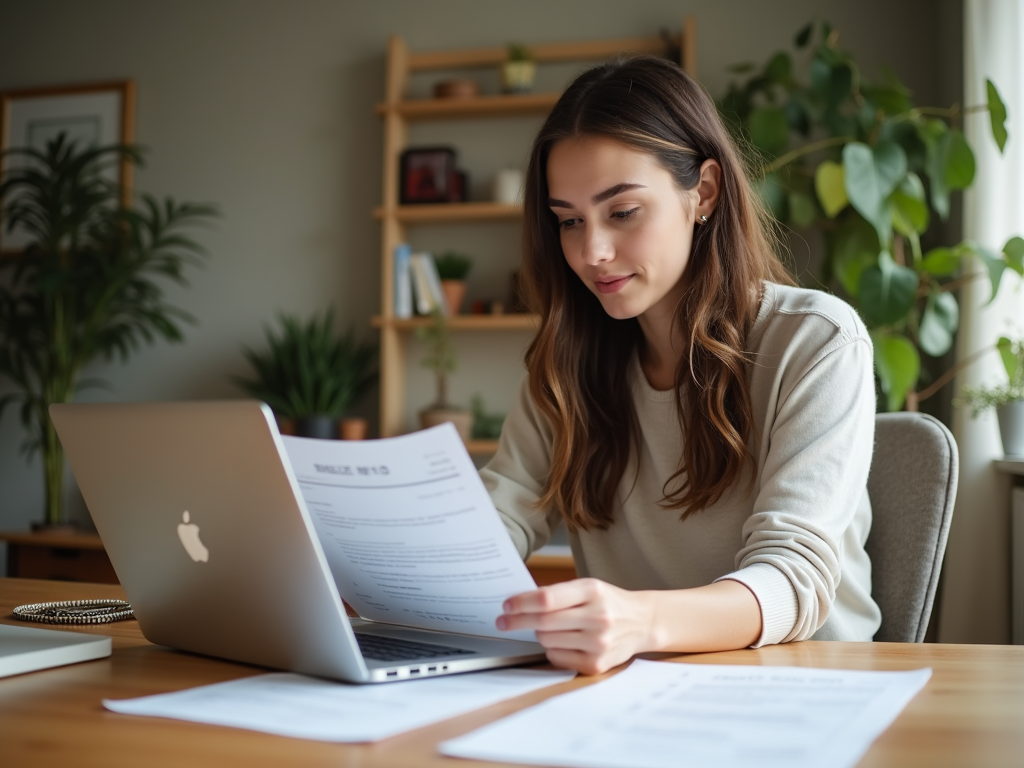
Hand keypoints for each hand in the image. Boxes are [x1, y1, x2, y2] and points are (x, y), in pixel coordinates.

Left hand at [496, 578, 654, 674]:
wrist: (642, 623)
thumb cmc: (608, 603)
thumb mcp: (589, 588)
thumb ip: (558, 594)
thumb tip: (519, 603)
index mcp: (593, 591)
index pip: (547, 599)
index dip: (522, 603)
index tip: (506, 605)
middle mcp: (598, 617)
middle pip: (543, 622)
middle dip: (518, 621)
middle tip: (503, 621)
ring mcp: (598, 643)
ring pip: (547, 640)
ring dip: (539, 634)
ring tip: (547, 628)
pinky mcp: (597, 664)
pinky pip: (557, 658)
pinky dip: (552, 649)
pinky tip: (563, 642)